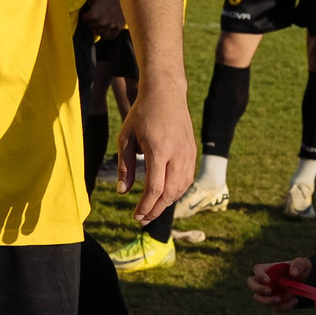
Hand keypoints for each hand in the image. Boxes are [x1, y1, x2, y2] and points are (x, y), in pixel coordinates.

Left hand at [82, 0, 125, 36]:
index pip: (85, 20)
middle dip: (91, 22)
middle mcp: (102, 22)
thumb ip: (86, 0)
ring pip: (99, 32)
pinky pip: (110, 36)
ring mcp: (111, 26)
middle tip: (92, 18)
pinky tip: (103, 33)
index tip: (86, 13)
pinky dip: (106, 36)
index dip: (84, 16)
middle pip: (91, 27)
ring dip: (97, 29)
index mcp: (94, 14)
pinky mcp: (119, 27)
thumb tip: (77, 2)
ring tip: (98, 24)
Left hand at [113, 85, 194, 225]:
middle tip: (142, 220)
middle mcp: (178, 155)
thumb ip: (125, 166)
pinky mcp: (193, 153)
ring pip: (181, 188)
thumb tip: (122, 192)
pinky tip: (164, 196)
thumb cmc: (142, 114)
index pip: (155, 188)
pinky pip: (186, 179)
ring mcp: (188, 154)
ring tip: (151, 210)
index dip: (146, 206)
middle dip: (155, 210)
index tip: (136, 216)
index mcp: (160, 151)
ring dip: (166, 203)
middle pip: (170, 193)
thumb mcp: (126, 137)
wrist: (166, 94)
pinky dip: (176, 192)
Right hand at [248, 257, 313, 308]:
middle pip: (252, 284)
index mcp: (268, 269)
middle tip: (269, 291)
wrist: (307, 283)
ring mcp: (269, 294)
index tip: (268, 280)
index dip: (259, 275)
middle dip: (258, 289)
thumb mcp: (303, 263)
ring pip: (260, 299)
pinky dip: (285, 306)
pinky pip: (276, 308)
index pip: (257, 270)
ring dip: (269, 300)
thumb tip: (293, 273)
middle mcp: (264, 282)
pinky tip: (295, 300)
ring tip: (281, 299)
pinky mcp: (276, 303)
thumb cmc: (301, 270)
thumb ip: (298, 264)